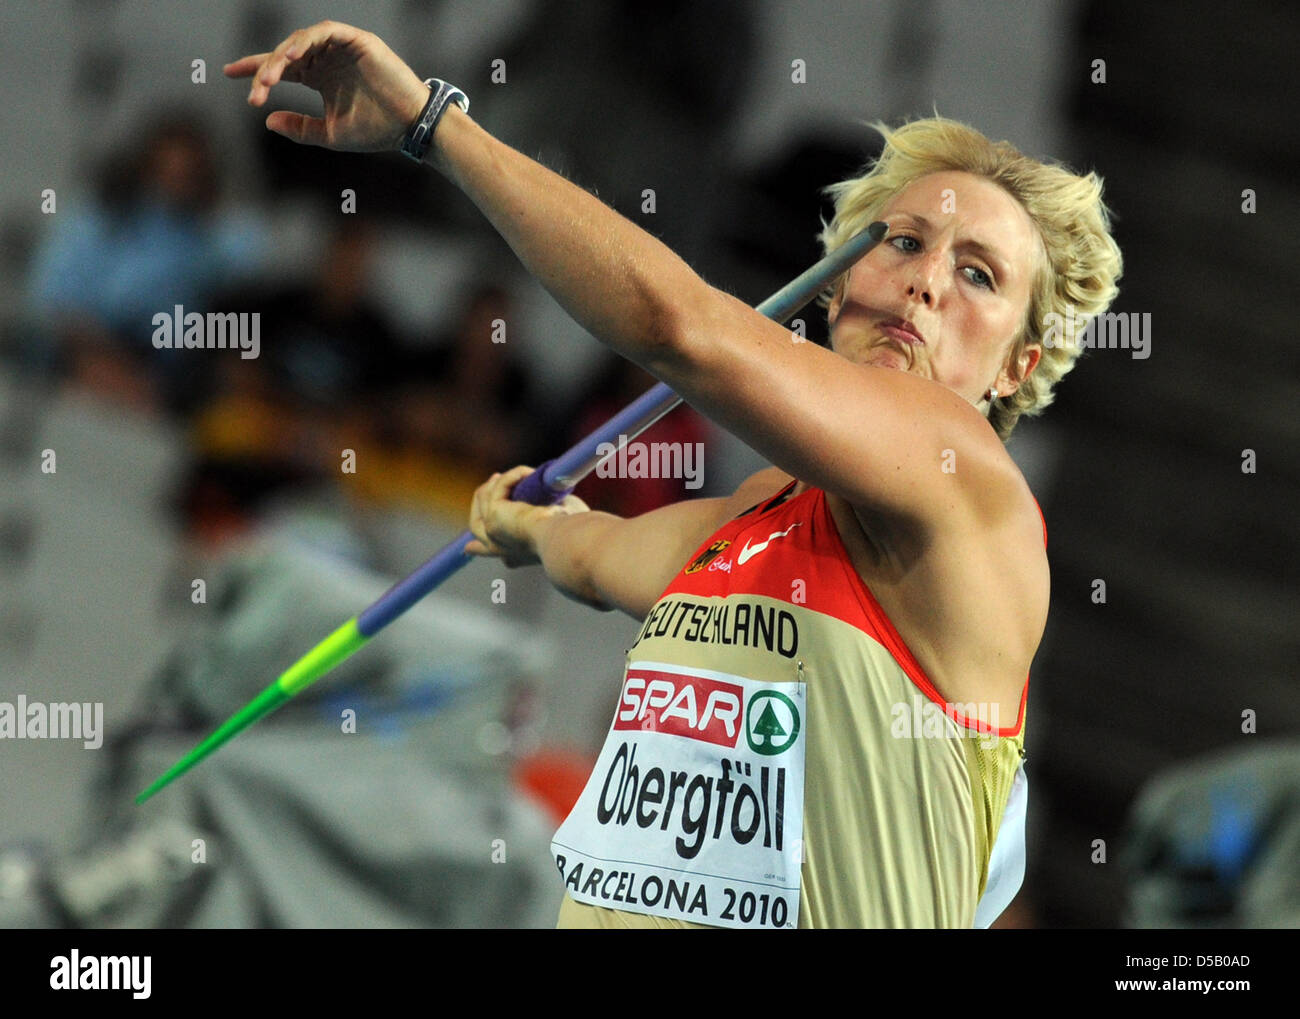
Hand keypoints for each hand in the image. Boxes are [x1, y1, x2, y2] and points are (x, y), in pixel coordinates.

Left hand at [223, 20, 429, 151]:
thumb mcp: (331, 134)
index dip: (255, 69)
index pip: (282, 67)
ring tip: (270, 77)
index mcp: (321, 78)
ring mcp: (341, 48)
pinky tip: (291, 57)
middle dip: (265, 71)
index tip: (227, 73)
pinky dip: (305, 41)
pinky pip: (323, 32)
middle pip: (285, 56)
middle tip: (254, 92)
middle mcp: (327, 59)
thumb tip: (268, 121)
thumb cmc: (377, 131)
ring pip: (299, 43)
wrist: (410, 127)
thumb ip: (301, 128)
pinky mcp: (356, 40)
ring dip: (281, 57)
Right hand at [466, 465, 591, 568]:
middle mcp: (499, 548)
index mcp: (514, 556)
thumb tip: (558, 499)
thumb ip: (551, 516)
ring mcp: (491, 531)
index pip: (490, 552)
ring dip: (503, 480)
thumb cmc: (573, 535)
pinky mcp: (493, 514)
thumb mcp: (558, 526)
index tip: (468, 547)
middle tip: (495, 478)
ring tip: (525, 473)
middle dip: (481, 498)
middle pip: (475, 522)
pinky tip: (530, 473)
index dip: (478, 548)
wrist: (567, 540)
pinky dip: (514, 475)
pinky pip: (498, 487)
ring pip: (483, 497)